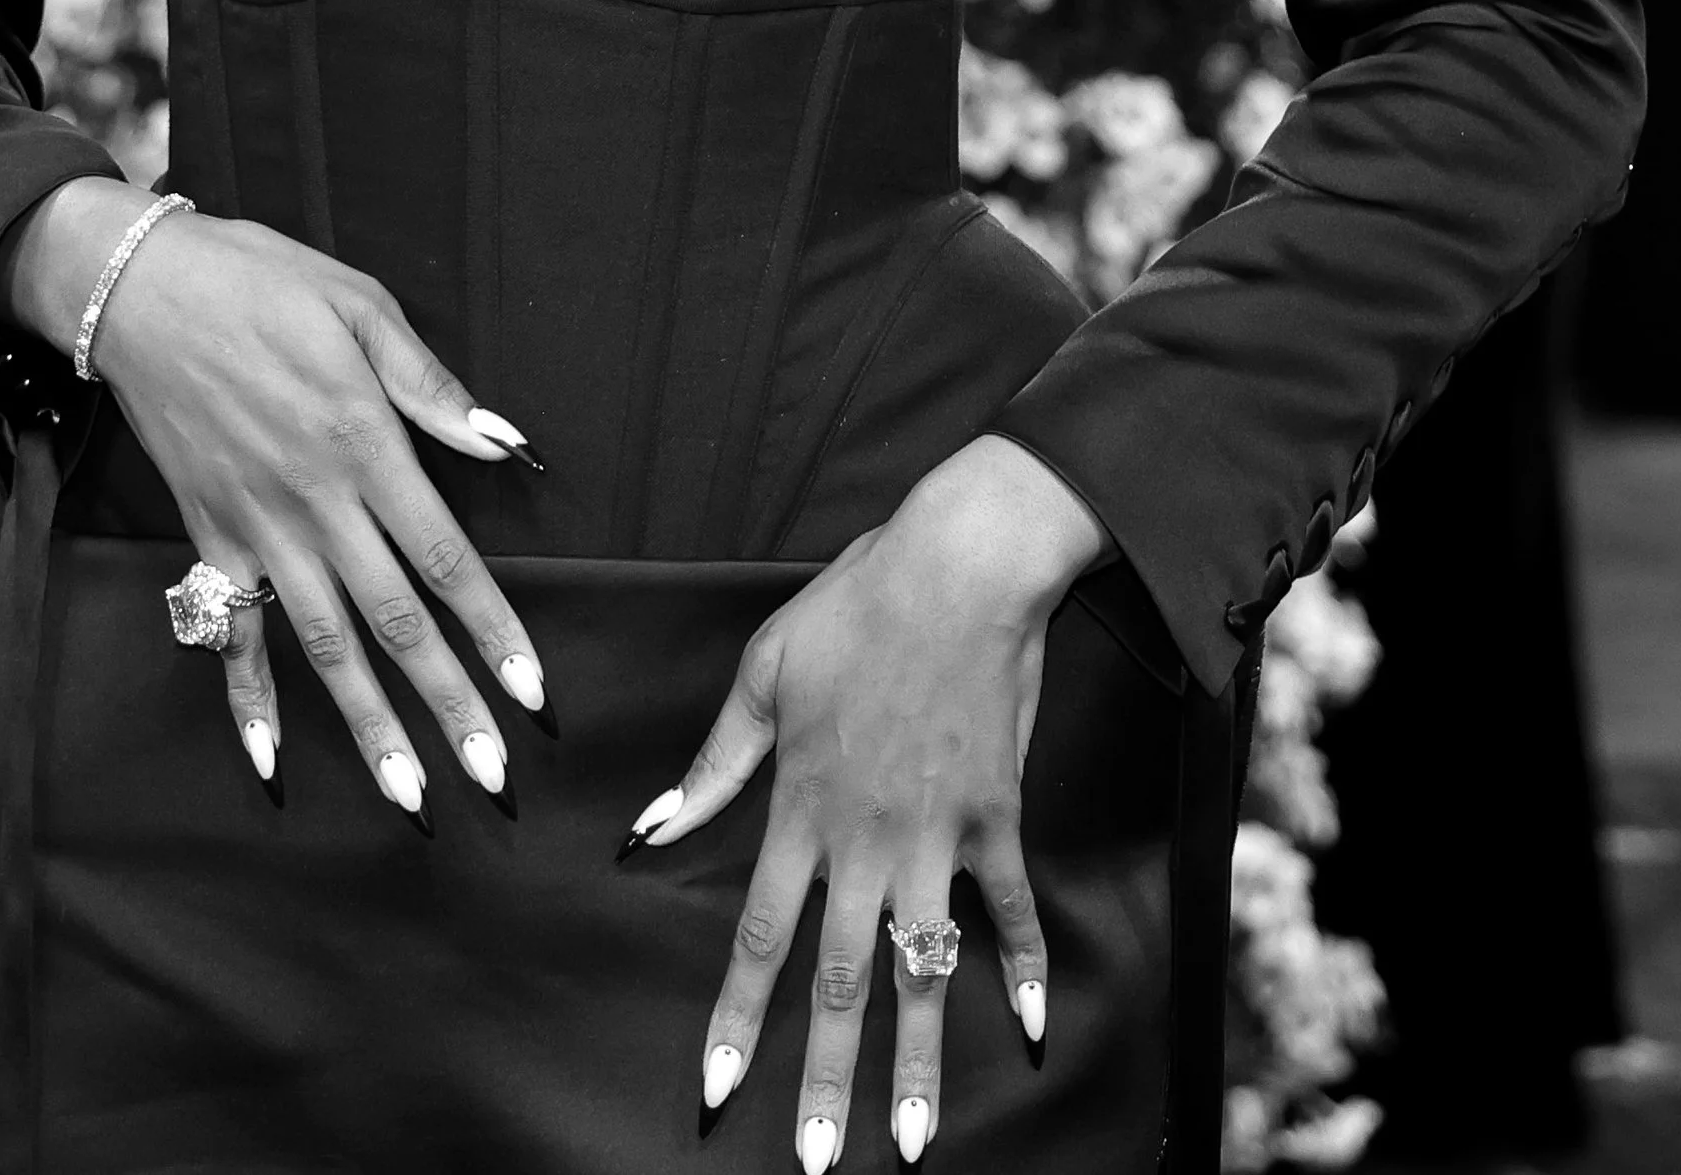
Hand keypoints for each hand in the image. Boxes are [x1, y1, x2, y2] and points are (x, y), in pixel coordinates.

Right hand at [3, 178, 546, 818]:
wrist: (140, 289)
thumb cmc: (261, 282)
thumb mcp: (359, 304)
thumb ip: (430, 385)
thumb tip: (506, 443)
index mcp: (364, 445)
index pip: (443, 558)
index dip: (492, 629)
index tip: (533, 693)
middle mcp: (315, 503)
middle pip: (394, 622)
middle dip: (447, 704)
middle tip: (495, 780)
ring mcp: (257, 529)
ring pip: (323, 646)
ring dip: (368, 726)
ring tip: (411, 799)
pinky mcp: (209, 536)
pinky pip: (230, 634)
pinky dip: (248, 703)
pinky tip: (271, 765)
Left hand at [633, 437, 1109, 1167]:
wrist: (959, 565)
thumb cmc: (855, 605)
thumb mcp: (764, 671)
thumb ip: (714, 763)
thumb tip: (651, 828)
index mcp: (801, 806)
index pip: (760, 937)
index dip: (738, 1017)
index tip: (720, 1089)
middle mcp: (865, 839)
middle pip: (840, 981)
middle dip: (824, 1079)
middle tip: (815, 1163)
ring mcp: (937, 837)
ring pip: (924, 972)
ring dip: (919, 1063)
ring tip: (912, 1145)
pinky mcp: (997, 817)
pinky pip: (1010, 910)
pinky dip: (1022, 966)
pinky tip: (1029, 1026)